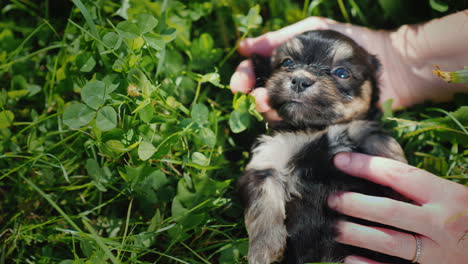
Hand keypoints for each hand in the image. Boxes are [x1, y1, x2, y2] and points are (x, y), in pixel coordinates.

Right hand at [229, 17, 404, 120]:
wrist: (390, 65)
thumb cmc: (350, 43)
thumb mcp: (314, 31)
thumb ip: (281, 38)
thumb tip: (244, 46)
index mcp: (288, 67)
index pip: (257, 74)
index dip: (244, 78)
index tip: (240, 84)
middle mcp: (293, 89)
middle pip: (263, 97)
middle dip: (255, 98)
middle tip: (257, 98)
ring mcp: (306, 108)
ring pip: (277, 115)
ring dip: (269, 113)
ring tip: (270, 106)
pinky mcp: (320, 123)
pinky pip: (299, 128)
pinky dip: (288, 126)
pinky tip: (286, 120)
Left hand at [328, 152, 467, 263]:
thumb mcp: (454, 197)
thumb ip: (424, 190)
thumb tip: (379, 174)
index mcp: (448, 196)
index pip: (399, 175)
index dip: (366, 166)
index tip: (339, 160)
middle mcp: (442, 223)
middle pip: (388, 210)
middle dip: (354, 203)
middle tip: (331, 200)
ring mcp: (438, 253)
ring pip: (388, 241)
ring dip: (356, 234)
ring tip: (334, 228)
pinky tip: (349, 259)